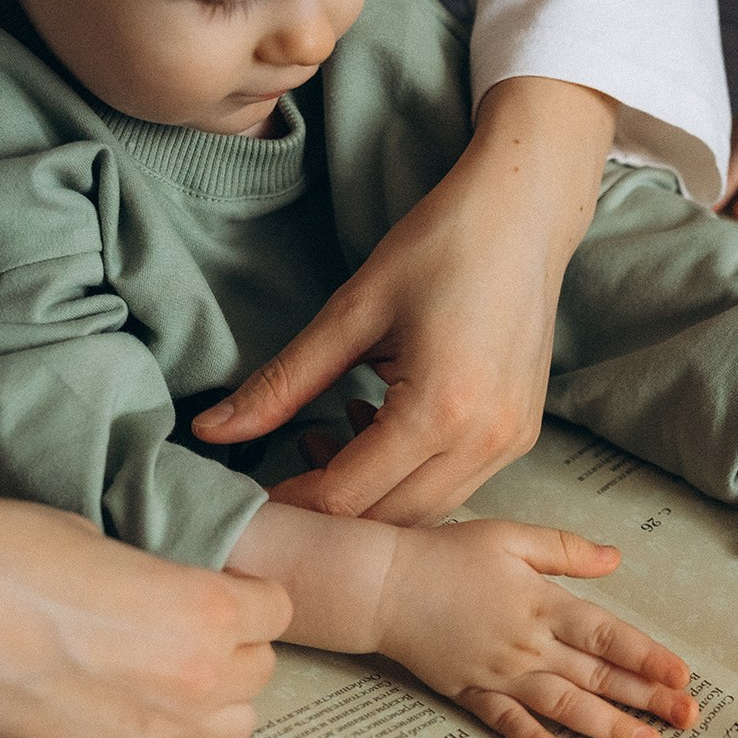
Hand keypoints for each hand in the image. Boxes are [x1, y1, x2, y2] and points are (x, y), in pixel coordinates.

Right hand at [0, 496, 292, 737]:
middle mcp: (195, 675)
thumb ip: (158, 577)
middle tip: (187, 626)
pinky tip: (95, 691)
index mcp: (207, 607)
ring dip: (212, 698)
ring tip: (159, 669)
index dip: (249, 595)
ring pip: (231, 726)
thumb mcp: (105, 539)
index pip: (279, 610)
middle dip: (235, 647)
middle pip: (261, 671)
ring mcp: (149, 728)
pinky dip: (143, 722)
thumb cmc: (4, 549)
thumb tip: (162, 587)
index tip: (219, 586)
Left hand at [191, 77, 617, 525]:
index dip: (291, 502)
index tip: (249, 491)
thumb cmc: (443, 245)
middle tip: (279, 468)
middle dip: (328, 510)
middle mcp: (484, 441)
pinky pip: (453, 488)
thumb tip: (211, 430)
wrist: (526, 214)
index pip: (347, 496)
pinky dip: (406, 480)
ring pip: (423, 516)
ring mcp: (511, 444)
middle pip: (388, 523)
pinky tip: (375, 425)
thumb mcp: (352, 311)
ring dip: (369, 498)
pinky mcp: (521, 437)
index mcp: (439, 410)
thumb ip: (283, 382)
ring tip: (325, 436)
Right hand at [375, 521, 697, 737]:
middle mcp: (528, 644)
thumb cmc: (446, 554)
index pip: (608, 635)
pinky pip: (507, 723)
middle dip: (646, 699)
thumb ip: (565, 549)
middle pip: (597, 675)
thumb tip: (615, 558)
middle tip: (687, 721)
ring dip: (607, 727)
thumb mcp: (510, 536)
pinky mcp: (471, 693)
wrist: (382, 585)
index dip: (648, 657)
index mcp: (543, 603)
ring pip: (564, 705)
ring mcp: (500, 673)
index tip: (682, 677)